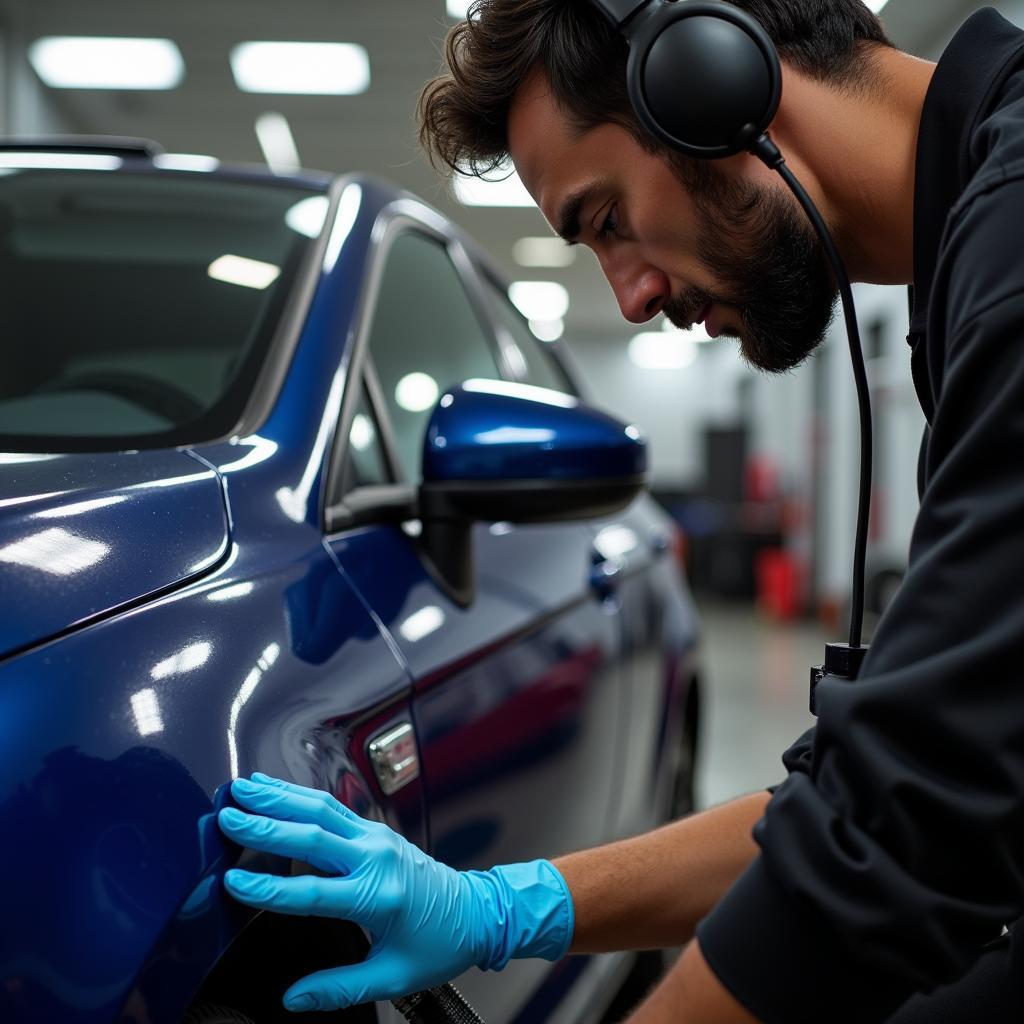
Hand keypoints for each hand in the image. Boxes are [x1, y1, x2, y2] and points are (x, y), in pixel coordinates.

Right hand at [218, 773, 573, 1011]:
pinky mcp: (377, 831)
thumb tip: (292, 1000)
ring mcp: (378, 838)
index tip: (231, 881)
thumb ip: (338, 989)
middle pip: (313, 836)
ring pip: (323, 809)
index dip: (268, 889)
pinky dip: (301, 795)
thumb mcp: (392, 977)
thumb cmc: (439, 946)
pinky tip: (276, 788)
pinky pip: (334, 807)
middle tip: (227, 815)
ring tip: (243, 787)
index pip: (312, 893)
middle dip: (266, 825)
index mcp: (378, 898)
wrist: (478, 912)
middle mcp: (377, 859)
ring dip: (281, 796)